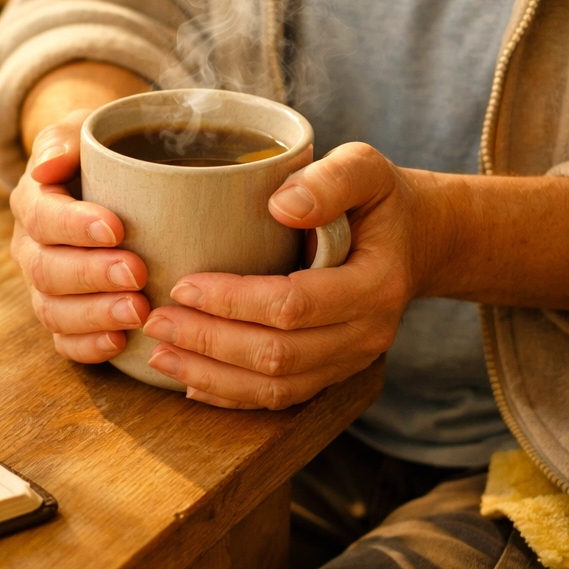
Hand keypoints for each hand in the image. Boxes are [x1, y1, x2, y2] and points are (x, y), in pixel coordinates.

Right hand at [10, 110, 149, 361]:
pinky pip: (63, 342)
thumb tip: (47, 166)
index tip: (115, 228)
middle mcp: (31, 247)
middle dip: (91, 275)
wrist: (110, 177)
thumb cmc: (102, 153)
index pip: (41, 216)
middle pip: (45, 269)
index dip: (73, 226)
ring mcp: (44, 286)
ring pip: (53, 311)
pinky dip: (88, 347)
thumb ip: (64, 139)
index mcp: (33, 201)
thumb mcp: (84, 130)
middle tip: (138, 272)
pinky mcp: (65, 315)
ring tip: (138, 311)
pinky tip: (121, 342)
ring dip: (94, 315)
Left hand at [142, 143, 429, 408]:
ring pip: (276, 388)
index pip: (294, 304)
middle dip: (209, 342)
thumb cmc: (377, 201)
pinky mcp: (331, 373)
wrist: (413, 242)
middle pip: (278, 355)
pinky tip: (190, 384)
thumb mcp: (366, 168)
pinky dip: (231, 397)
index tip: (182, 285)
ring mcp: (350, 361)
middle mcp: (366, 334)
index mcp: (375, 285)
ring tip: (159, 355)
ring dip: (211, 376)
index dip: (232, 301)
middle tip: (155, 321)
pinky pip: (281, 400)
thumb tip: (282, 206)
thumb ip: (331, 180)